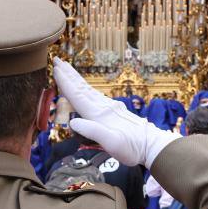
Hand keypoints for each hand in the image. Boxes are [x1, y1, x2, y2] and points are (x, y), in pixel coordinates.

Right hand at [53, 58, 178, 167]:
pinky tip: (85, 90)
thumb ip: (93, 131)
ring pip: (88, 90)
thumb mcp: (112, 143)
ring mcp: (109, 108)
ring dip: (76, 79)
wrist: (152, 145)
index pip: (77, 95)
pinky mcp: (114, 111)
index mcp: (99, 114)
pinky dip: (85, 89)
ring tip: (67, 70)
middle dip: (68, 74)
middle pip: (82, 88)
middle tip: (57, 60)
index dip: (65, 82)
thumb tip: (73, 123)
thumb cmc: (132, 148)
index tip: (55, 68)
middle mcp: (103, 107)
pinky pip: (94, 96)